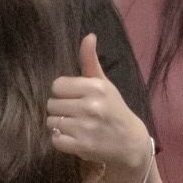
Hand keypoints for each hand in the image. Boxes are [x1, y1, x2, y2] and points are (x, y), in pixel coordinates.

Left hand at [46, 34, 151, 182]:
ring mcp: (85, 128)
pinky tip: (74, 137)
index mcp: (96, 87)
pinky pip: (55, 140)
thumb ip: (90, 61)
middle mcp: (91, 106)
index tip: (74, 98)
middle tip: (75, 113)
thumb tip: (88, 36)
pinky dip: (61, 140)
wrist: (130, 142)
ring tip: (75, 126)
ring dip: (60, 125)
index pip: (57, 85)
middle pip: (52, 104)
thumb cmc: (114, 109)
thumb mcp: (104, 84)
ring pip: (51, 122)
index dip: (63, 93)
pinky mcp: (81, 146)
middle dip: (61, 109)